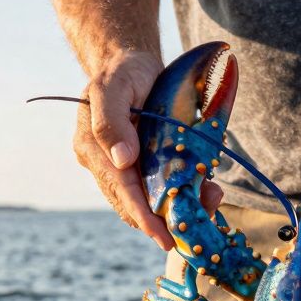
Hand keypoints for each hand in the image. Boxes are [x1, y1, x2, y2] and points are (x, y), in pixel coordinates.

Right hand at [72, 51, 225, 250]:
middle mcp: (103, 163)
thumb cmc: (122, 72)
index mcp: (91, 147)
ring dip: (176, 210)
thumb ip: (111, 120)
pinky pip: (156, 188)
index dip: (142, 215)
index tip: (163, 236)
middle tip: (194, 232)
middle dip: (163, 220)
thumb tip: (122, 159)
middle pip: (132, 204)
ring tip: (208, 204)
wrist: (131, 65)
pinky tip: (205, 190)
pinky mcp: (138, 165)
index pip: (120, 189)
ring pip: (147, 200)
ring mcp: (120, 167)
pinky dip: (180, 195)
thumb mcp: (113, 86)